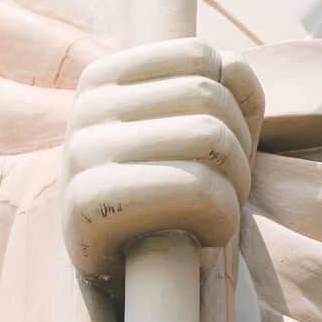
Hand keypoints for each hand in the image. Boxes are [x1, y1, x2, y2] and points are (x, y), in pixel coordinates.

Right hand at [60, 37, 263, 282]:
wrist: (118, 266)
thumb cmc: (166, 185)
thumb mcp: (195, 124)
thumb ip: (225, 86)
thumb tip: (233, 67)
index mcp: (104, 75)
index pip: (198, 55)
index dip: (233, 99)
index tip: (225, 141)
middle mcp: (85, 107)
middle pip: (208, 97)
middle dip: (240, 148)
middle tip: (230, 186)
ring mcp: (81, 152)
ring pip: (209, 137)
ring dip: (237, 184)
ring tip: (221, 208)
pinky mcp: (88, 203)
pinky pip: (194, 188)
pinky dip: (223, 215)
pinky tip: (206, 233)